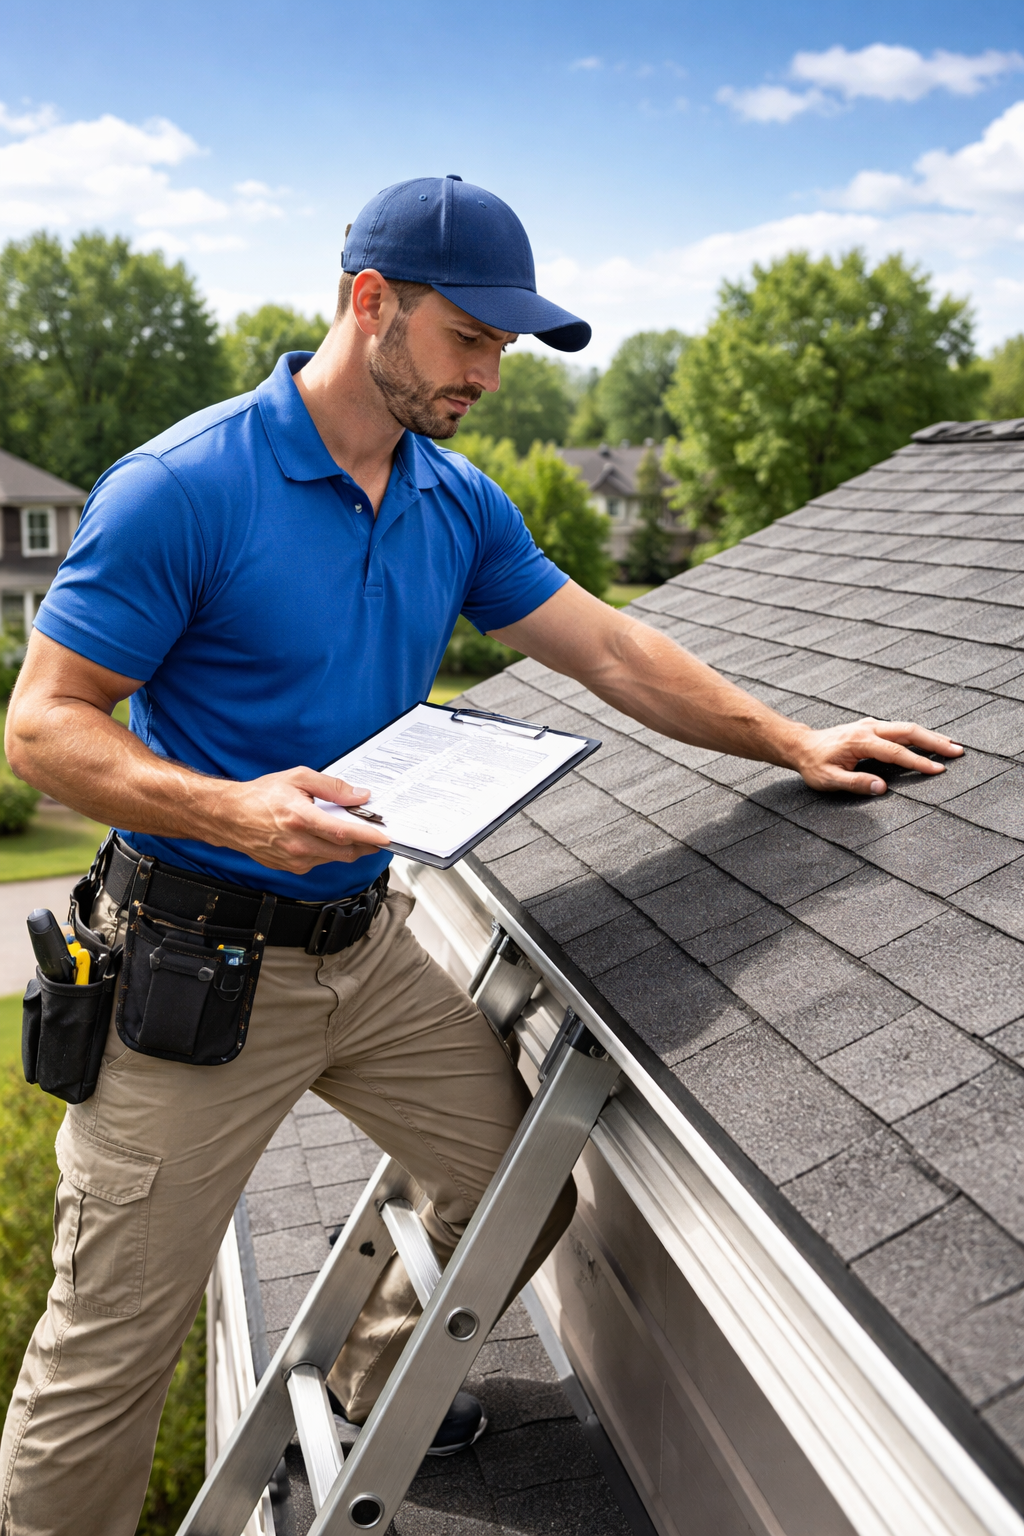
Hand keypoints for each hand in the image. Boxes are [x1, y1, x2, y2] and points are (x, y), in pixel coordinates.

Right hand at [215, 768, 390, 873]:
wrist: (229, 816)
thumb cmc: (260, 796)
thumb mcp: (298, 778)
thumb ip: (332, 787)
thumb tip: (359, 795)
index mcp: (300, 818)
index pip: (343, 833)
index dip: (368, 837)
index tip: (386, 838)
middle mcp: (297, 844)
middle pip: (345, 852)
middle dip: (366, 845)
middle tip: (377, 835)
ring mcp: (293, 859)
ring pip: (334, 859)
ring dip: (348, 849)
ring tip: (352, 832)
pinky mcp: (290, 868)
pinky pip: (319, 862)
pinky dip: (329, 852)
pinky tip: (326, 838)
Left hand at [789, 720, 963, 795]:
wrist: (801, 746)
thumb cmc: (814, 765)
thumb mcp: (829, 780)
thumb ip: (856, 783)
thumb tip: (882, 788)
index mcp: (861, 742)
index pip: (896, 753)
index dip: (919, 763)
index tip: (938, 770)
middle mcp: (869, 729)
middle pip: (909, 731)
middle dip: (935, 741)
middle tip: (958, 751)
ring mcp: (871, 725)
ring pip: (906, 728)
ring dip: (930, 736)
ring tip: (951, 746)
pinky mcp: (871, 727)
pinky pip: (899, 729)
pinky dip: (918, 734)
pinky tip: (929, 741)